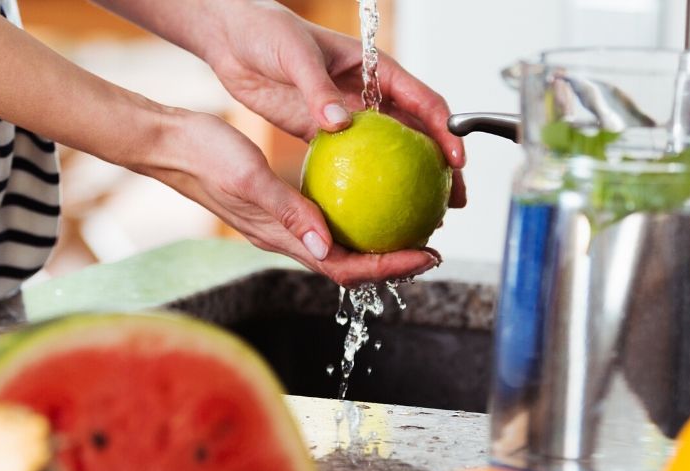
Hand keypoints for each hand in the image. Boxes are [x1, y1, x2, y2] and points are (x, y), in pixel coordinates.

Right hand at [132, 110, 439, 286]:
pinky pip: (326, 218)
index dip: (388, 268)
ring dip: (377, 241)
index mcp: (280, 238)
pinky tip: (373, 191)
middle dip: (393, 261)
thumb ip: (288, 211)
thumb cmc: (205, 157)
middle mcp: (286, 238)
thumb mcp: (249, 179)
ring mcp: (282, 224)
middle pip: (349, 263)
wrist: (171, 144)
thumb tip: (326, 246)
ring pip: (340, 244)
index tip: (426, 256)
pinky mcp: (279, 206)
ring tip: (411, 224)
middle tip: (431, 246)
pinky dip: (356, 212)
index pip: (344, 267)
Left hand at [197, 1, 467, 207]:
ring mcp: (346, 114)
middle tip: (452, 201)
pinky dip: (364, 185)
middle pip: (416, 135)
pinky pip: (349, 162)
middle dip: (440, 168)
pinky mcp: (320, 131)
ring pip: (388, 154)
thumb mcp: (295, 56)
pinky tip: (370, 213)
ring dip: (407, 184)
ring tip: (423, 217)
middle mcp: (367, 93)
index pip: (423, 101)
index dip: (446, 131)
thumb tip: (339, 124)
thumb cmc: (268, 33)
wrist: (233, 38)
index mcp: (374, 68)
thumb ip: (317, 89)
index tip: (456, 160)